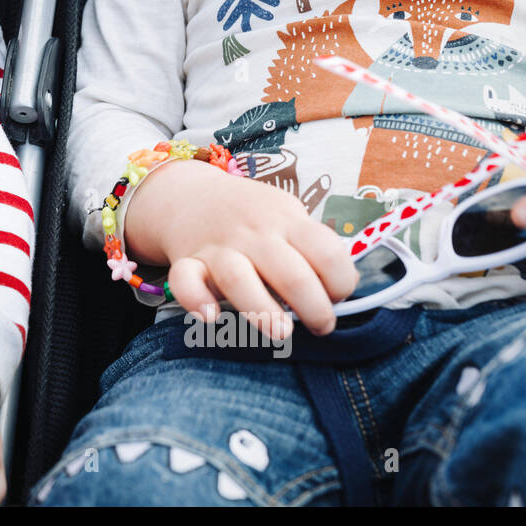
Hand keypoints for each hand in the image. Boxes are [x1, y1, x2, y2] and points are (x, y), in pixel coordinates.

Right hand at [128, 158, 358, 336]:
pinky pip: (184, 280)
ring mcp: (218, 247)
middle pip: (290, 273)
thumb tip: (339, 288)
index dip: (341, 282)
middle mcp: (254, 232)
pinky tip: (211, 317)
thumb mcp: (287, 215)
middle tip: (320, 325)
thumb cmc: (252, 214)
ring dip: (263, 310)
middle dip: (314, 309)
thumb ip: (310, 247)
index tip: (337, 297)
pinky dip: (196, 300)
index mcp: (286, 220)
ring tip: (281, 332)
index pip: (326, 252)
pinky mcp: (188, 261)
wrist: (190, 193)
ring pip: (239, 278)